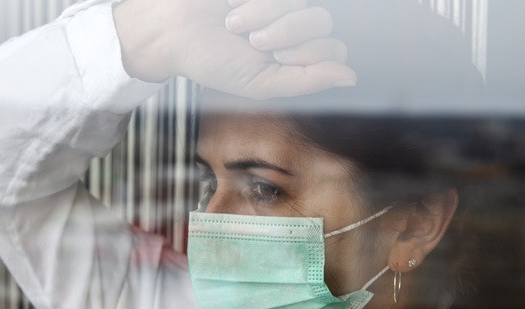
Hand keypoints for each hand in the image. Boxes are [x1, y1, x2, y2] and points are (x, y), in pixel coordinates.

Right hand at [113, 0, 354, 98]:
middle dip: (289, 35)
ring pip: (305, 4)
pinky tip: (235, 8)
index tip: (274, 60)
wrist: (173, 31)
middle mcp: (293, 25)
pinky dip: (259, 3)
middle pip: (324, 23)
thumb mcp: (261, 84)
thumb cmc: (213, 62)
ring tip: (237, 24)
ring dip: (269, 16)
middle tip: (254, 43)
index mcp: (295, 54)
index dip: (310, 56)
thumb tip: (351, 77)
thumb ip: (307, 82)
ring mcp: (281, 3)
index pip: (335, 50)